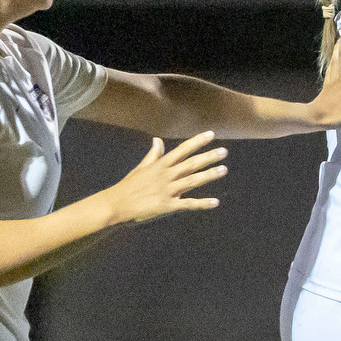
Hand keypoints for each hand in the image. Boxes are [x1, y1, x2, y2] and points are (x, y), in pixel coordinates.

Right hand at [108, 133, 227, 225]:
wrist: (115, 205)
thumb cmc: (129, 186)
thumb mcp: (141, 168)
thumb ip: (153, 155)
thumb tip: (158, 139)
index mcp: (160, 165)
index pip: (182, 150)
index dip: (197, 142)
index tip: (211, 134)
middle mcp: (165, 176)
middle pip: (191, 164)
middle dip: (208, 157)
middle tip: (224, 152)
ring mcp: (167, 190)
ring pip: (192, 181)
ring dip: (209, 175)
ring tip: (223, 170)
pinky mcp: (166, 206)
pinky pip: (187, 204)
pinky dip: (202, 203)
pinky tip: (215, 202)